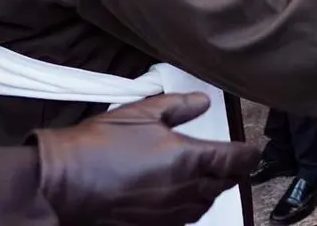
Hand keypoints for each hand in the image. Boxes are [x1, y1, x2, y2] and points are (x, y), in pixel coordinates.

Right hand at [35, 92, 258, 225]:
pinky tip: (180, 197)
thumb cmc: (100, 144)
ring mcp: (169, 214)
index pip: (236, 160)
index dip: (249, 154)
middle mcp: (186, 190)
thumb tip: (204, 102)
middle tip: (230, 161)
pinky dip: (189, 207)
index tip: (253, 150)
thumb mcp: (143, 113)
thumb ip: (179, 107)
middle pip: (224, 185)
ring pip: (205, 205)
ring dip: (211, 191)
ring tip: (207, 178)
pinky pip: (183, 220)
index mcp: (190, 159)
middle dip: (230, 172)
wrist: (63, 184)